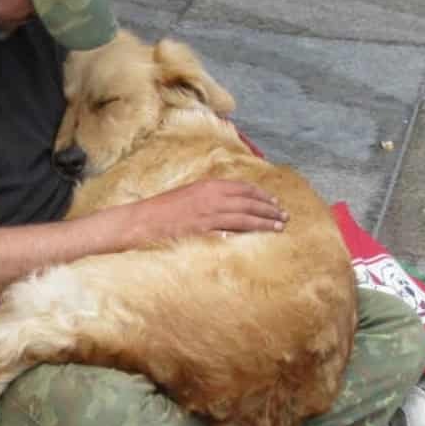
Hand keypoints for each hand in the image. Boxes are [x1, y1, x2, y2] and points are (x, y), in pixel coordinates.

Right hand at [138, 179, 287, 238]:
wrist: (140, 221)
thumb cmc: (161, 211)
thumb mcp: (188, 196)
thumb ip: (209, 198)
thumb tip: (228, 205)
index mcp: (208, 186)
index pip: (243, 188)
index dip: (261, 195)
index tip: (274, 202)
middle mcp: (211, 198)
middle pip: (249, 202)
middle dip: (269, 209)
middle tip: (284, 216)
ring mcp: (208, 216)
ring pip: (245, 218)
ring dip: (265, 222)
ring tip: (279, 227)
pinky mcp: (203, 232)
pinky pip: (230, 233)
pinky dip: (245, 235)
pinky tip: (258, 239)